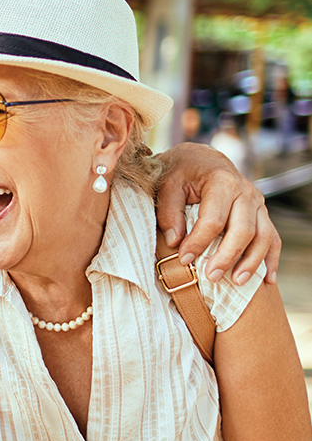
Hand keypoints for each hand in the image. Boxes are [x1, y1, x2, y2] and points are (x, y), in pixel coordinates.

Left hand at [155, 142, 280, 284]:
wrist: (200, 158)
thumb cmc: (181, 172)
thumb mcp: (167, 184)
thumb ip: (169, 211)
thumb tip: (175, 241)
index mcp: (221, 181)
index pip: (213, 219)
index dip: (199, 242)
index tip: (184, 259)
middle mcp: (245, 192)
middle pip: (243, 230)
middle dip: (227, 257)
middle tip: (211, 277)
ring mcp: (257, 203)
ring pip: (263, 236)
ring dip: (252, 262)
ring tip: (236, 282)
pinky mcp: (261, 213)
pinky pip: (272, 238)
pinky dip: (271, 259)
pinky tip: (267, 280)